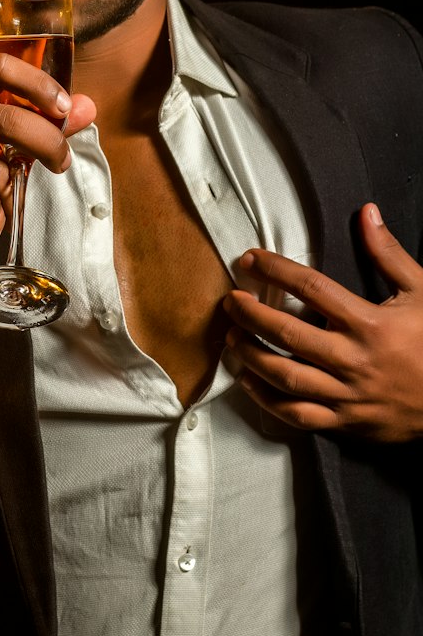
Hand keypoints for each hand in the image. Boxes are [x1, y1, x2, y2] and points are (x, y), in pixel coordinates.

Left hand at [223, 204, 422, 442]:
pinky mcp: (345, 421)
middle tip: (232, 301)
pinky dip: (267, 399)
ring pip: (286, 376)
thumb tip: (367, 214)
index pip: (311, 288)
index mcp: (369, 323)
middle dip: (251, 315)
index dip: (275, 270)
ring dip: (252, 355)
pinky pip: (297, 413)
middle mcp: (353, 358)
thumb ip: (388, 253)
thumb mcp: (422, 291)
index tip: (251, 260)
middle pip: (288, 333)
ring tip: (233, 337)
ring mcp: (347, 393)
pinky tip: (248, 381)